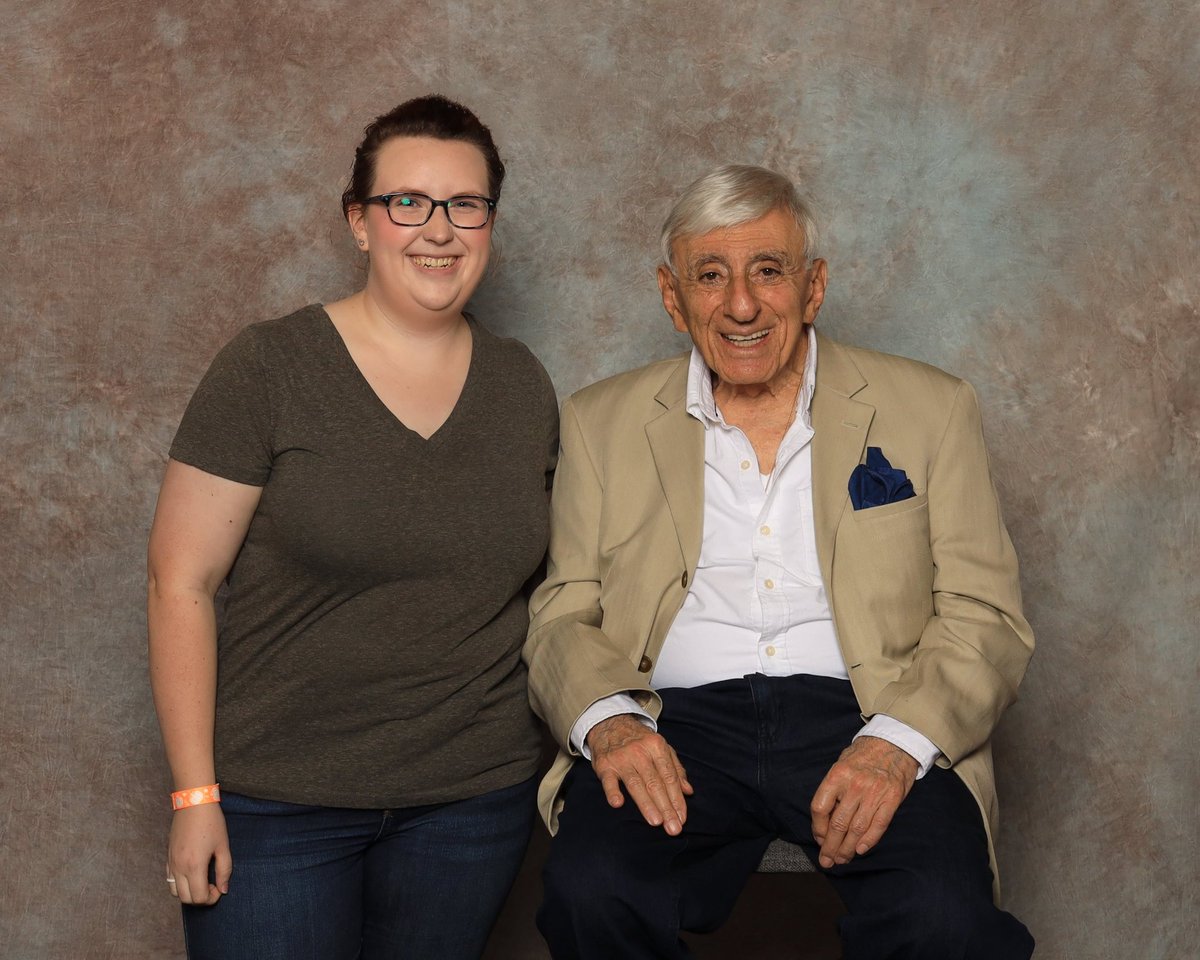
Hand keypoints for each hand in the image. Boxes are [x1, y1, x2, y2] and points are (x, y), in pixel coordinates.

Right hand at [167, 803, 231, 904]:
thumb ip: (224, 870)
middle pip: (186, 899)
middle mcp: (179, 868)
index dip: (211, 898)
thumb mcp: (223, 846)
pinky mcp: (167, 857)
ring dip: (188, 892)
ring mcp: (171, 863)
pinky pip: (169, 879)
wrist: (194, 803)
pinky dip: (179, 884)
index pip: (199, 898)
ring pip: (174, 892)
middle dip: (200, 898)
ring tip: (202, 880)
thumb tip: (224, 889)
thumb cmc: (211, 823)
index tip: (219, 886)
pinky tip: (192, 873)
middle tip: (212, 886)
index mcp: (194, 866)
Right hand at [586, 714, 693, 834]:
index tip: (682, 818)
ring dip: (646, 804)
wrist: (610, 723)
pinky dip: (612, 791)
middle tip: (673, 828)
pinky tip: (618, 804)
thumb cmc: (639, 740)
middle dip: (666, 807)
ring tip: (656, 822)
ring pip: (636, 784)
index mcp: (657, 746)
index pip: (670, 777)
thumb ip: (676, 769)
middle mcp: (640, 752)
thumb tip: (688, 791)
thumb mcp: (661, 747)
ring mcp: (621, 758)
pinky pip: (608, 780)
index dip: (677, 799)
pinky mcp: (605, 765)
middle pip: (655, 783)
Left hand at [810, 736, 917, 868]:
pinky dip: (869, 840)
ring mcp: (874, 793)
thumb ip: (833, 789)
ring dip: (848, 849)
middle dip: (831, 847)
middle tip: (827, 861)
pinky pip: (878, 825)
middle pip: (838, 824)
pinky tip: (860, 850)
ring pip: (857, 829)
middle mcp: (854, 785)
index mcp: (837, 775)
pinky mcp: (892, 799)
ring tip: (842, 859)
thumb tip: (824, 820)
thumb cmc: (863, 755)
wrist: (893, 742)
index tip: (819, 839)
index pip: (820, 808)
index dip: (817, 828)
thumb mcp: (841, 764)